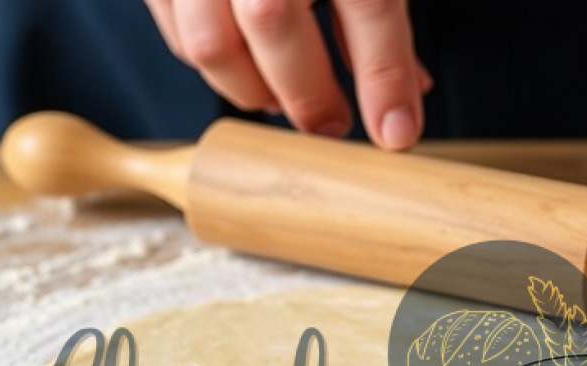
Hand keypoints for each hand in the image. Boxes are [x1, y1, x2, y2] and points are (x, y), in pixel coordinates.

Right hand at [144, 0, 431, 149]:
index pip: (367, 1)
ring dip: (252, 89)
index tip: (396, 130)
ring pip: (209, 40)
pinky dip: (214, 64)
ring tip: (284, 101)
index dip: (385, 74)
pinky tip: (245, 67)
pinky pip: (177, 32)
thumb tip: (408, 86)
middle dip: (309, 93)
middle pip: (273, 18)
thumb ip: (376, 7)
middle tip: (333, 124)